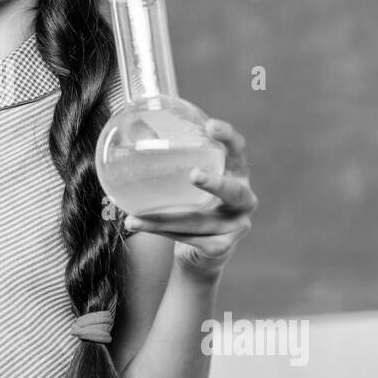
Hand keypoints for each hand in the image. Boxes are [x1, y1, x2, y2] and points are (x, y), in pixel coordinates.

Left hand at [123, 118, 256, 279]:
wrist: (200, 252)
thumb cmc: (190, 204)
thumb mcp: (186, 181)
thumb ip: (171, 159)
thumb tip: (134, 131)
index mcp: (235, 173)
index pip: (237, 150)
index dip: (228, 137)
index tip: (210, 125)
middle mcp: (244, 199)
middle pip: (234, 191)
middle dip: (215, 183)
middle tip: (194, 175)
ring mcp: (237, 226)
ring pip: (199, 222)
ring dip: (164, 219)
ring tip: (134, 217)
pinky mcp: (222, 247)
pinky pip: (189, 239)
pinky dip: (160, 231)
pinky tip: (137, 224)